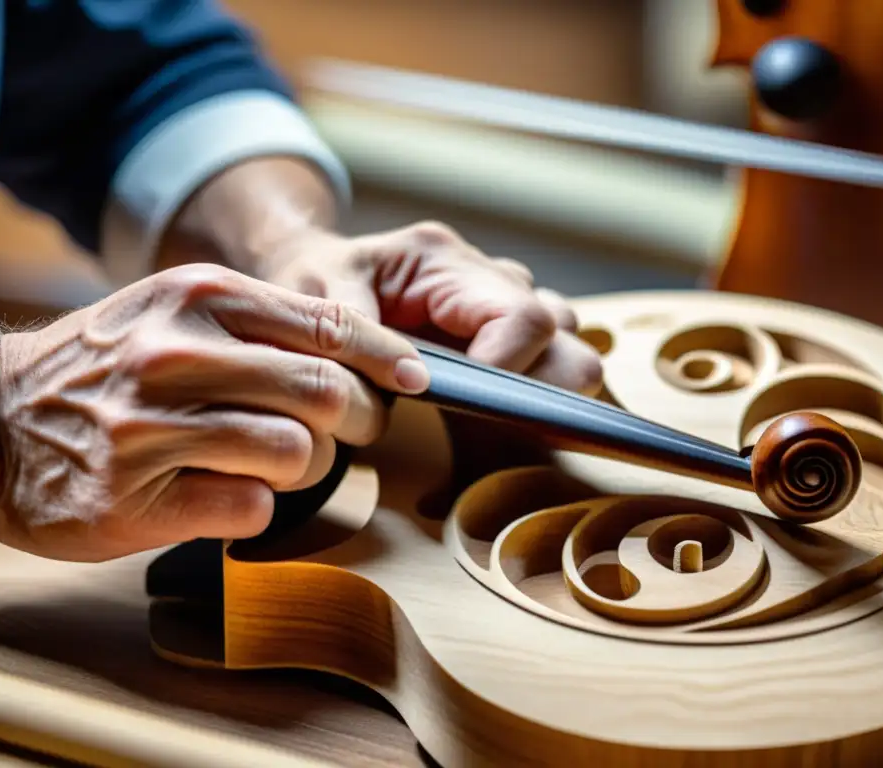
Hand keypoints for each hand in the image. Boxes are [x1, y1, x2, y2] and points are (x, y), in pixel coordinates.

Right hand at [0, 264, 428, 561]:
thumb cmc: (105, 366)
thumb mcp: (175, 311)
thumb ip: (264, 322)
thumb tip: (366, 351)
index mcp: (197, 296)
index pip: (327, 323)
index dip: (385, 356)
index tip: (416, 376)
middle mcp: (176, 354)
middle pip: (326, 393)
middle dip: (360, 419)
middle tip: (352, 430)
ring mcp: (152, 428)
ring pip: (297, 452)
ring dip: (307, 465)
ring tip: (274, 461)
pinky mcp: (137, 498)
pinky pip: (254, 507)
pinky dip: (258, 505)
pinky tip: (225, 492)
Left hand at [256, 221, 603, 395]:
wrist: (314, 268)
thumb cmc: (314, 279)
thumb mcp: (314, 293)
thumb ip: (351, 331)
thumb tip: (406, 380)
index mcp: (443, 260)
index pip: (520, 316)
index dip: (511, 367)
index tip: (474, 401)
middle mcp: (486, 275)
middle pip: (564, 334)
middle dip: (541, 383)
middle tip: (490, 414)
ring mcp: (502, 300)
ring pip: (568, 344)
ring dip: (540, 384)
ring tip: (488, 410)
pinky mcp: (503, 328)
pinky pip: (549, 356)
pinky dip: (532, 388)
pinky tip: (491, 406)